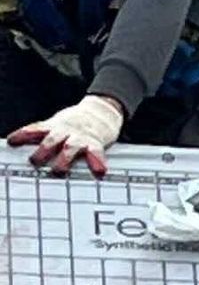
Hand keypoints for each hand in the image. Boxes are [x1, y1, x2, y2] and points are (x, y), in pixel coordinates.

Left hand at [9, 93, 124, 176]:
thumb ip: (41, 136)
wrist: (101, 112)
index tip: (12, 141)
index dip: (23, 135)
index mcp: (54, 127)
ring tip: (59, 171)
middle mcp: (65, 131)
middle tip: (34, 161)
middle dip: (42, 151)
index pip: (35, 129)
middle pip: (51, 140)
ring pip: (70, 148)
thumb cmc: (74, 124)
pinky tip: (100, 172)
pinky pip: (96, 154)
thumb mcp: (56, 125)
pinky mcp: (95, 144)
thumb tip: (18, 146)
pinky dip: (97, 163)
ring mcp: (80, 138)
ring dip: (64, 159)